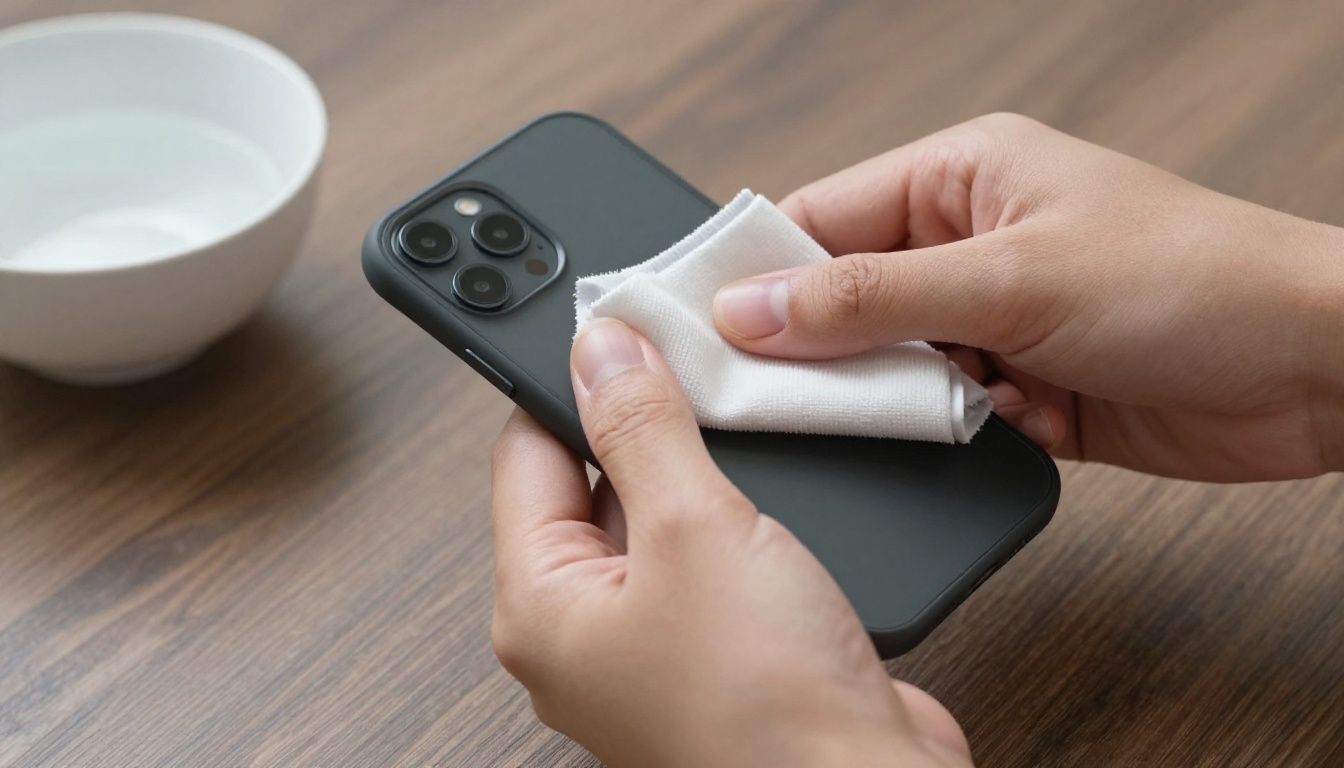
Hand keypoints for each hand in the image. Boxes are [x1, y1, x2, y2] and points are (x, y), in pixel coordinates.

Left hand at [490, 318, 972, 767]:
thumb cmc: (766, 713)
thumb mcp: (694, 530)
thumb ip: (640, 428)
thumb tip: (601, 351)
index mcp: (541, 608)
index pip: (526, 454)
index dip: (567, 382)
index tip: (610, 325)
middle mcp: (587, 631)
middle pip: (591, 483)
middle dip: (639, 419)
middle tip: (686, 355)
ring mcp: (655, 643)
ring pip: (660, 515)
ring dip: (695, 462)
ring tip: (735, 408)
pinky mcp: (720, 648)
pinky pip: (710, 552)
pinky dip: (735, 510)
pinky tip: (770, 474)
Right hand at [712, 113, 1343, 481]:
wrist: (1318, 372)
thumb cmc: (1199, 280)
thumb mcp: (1013, 277)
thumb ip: (871, 298)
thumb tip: (753, 307)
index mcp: (960, 174)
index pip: (819, 216)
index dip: (755, 272)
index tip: (701, 327)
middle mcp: (969, 241)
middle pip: (842, 298)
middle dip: (816, 349)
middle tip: (772, 390)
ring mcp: (993, 318)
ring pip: (885, 365)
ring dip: (885, 397)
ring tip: (899, 407)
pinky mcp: (1021, 387)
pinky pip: (938, 413)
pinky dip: (939, 431)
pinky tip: (969, 428)